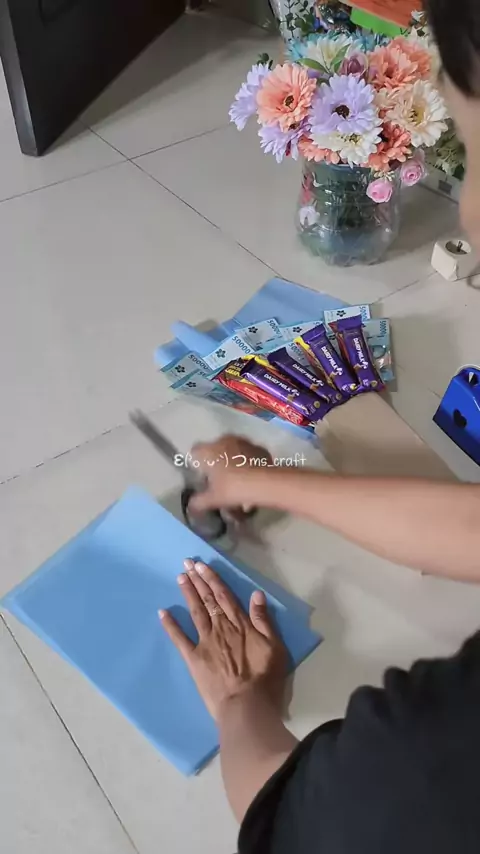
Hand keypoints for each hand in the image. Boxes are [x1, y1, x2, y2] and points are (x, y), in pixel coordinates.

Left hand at [159, 559, 286, 720]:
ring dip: (188, 594)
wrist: (245, 705)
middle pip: (208, 600)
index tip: (202, 565)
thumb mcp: (275, 647)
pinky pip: (179, 639)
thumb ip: (264, 620)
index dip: (212, 579)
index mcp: (240, 624)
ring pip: (195, 612)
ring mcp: (205, 642)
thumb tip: (256, 594)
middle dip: (198, 580)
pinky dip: (171, 625)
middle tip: (187, 563)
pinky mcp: (194, 659)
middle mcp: (220, 627)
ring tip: (180, 577)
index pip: (224, 596)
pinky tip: (163, 612)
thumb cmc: (265, 678)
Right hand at [188, 435, 271, 514]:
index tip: (203, 476)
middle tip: (221, 482)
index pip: (195, 451)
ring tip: (240, 483)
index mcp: (208, 451)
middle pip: (216, 451)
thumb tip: (191, 505)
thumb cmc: (232, 489)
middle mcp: (224, 441)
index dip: (198, 463)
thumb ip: (199, 502)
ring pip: (234, 451)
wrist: (265, 483)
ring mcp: (244, 442)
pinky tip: (253, 479)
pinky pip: (249, 455)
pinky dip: (249, 464)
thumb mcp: (213, 499)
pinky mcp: (259, 448)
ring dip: (234, 462)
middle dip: (217, 464)